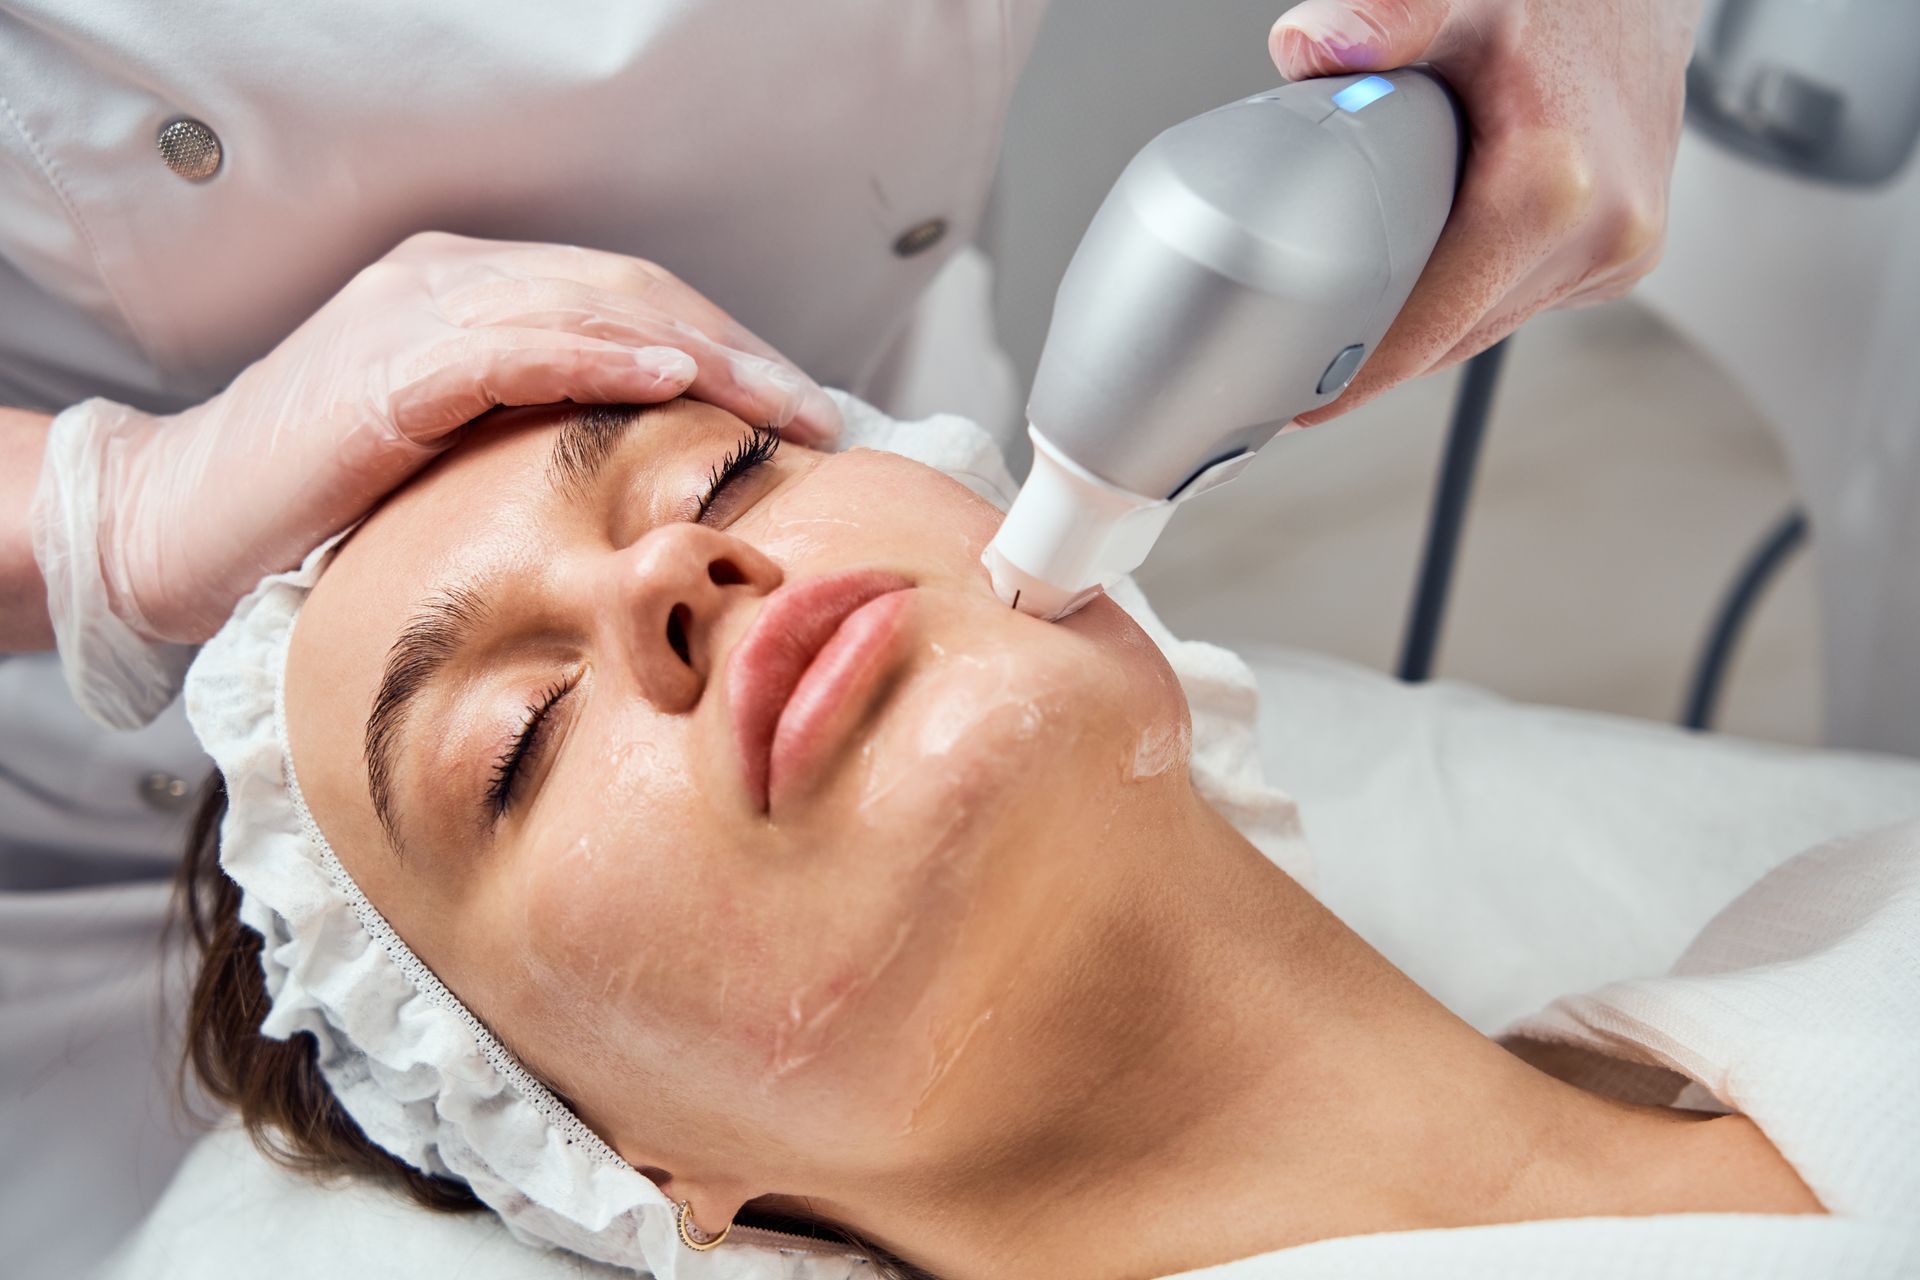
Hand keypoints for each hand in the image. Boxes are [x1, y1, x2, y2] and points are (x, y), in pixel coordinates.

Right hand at [30, 231, 840, 726]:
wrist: (183, 525)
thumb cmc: (327, 509)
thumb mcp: (460, 461)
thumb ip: (543, 438)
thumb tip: (662, 482)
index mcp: (471, 294)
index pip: (628, 301)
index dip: (725, 346)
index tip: (798, 406)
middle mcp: (449, 280)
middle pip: (630, 292)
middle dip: (738, 350)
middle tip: (818, 411)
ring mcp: (416, 312)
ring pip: (592, 308)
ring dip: (702, 356)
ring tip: (780, 404)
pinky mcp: (389, 365)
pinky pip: (517, 346)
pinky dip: (602, 357)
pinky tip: (675, 383)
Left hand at [1270, 0, 1699, 423]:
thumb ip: (1380, 19)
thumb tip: (1312, 47)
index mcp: (1558, 188)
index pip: (1431, 329)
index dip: (1356, 374)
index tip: (1299, 403)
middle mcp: (1606, 232)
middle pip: (1456, 339)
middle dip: (1380, 350)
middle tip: (1307, 353)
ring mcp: (1622, 250)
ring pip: (1488, 324)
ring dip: (1428, 319)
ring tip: (1363, 301)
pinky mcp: (1625, 252)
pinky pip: (1521, 298)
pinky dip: (1472, 289)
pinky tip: (1437, 256)